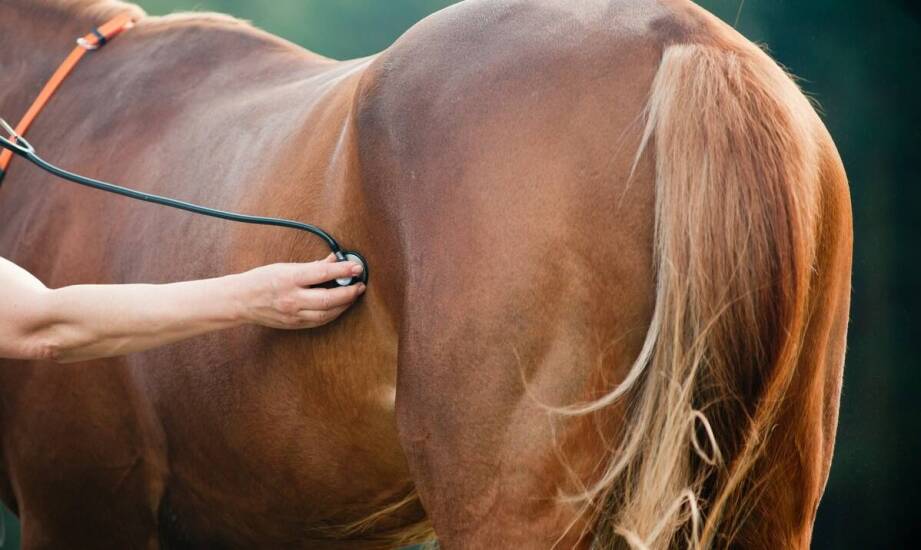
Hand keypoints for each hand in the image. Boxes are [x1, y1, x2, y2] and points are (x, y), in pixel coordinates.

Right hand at [234, 255, 365, 328]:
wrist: (240, 301)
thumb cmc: (261, 280)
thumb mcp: (284, 266)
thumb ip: (312, 265)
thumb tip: (334, 260)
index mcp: (288, 279)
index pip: (321, 274)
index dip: (343, 270)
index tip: (357, 266)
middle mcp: (291, 299)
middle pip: (328, 299)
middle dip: (349, 292)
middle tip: (360, 284)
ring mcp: (293, 315)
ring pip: (327, 314)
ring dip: (344, 305)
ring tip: (354, 294)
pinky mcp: (294, 325)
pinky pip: (319, 322)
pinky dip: (333, 314)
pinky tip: (340, 306)